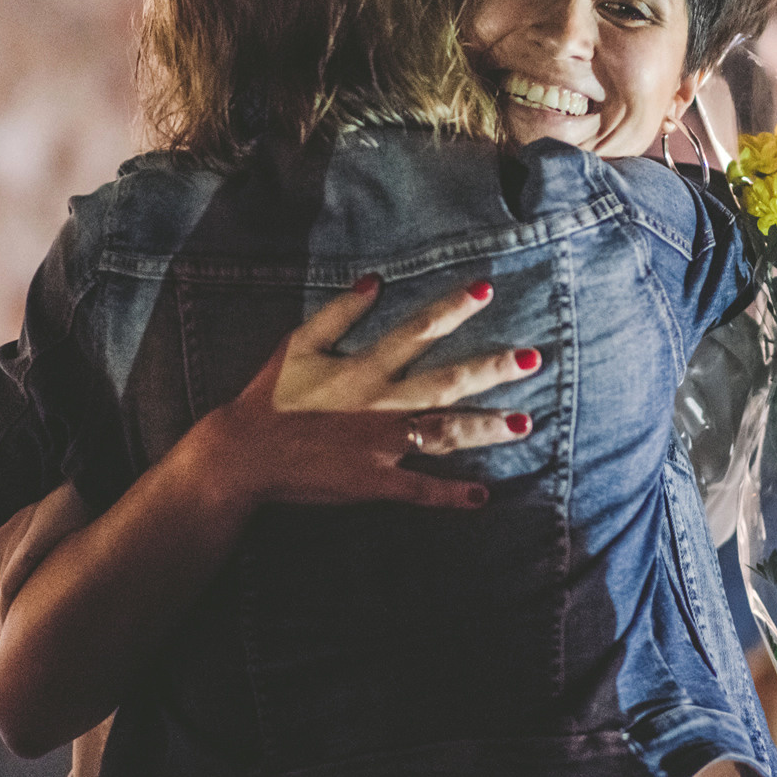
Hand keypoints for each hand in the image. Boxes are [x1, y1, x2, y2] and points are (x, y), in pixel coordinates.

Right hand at [195, 277, 539, 512]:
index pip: (417, 331)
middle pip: (447, 383)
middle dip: (492, 370)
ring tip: (525, 424)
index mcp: (363, 367)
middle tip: (533, 358)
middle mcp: (380, 403)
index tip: (486, 290)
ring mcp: (380, 445)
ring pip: (444, 435)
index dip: (452, 309)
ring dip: (486, 429)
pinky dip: (451, 495)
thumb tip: (376, 280)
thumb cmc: (270, 394)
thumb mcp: (299, 344)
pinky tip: (483, 496)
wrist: (243, 454)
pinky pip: (419, 490)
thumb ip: (339, 312)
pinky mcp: (374, 481)